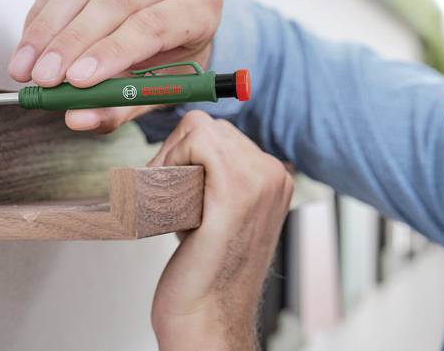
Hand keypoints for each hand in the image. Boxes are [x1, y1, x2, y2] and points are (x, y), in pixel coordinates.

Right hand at [8, 0, 222, 132]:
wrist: (172, 21)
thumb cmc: (168, 60)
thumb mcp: (155, 91)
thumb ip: (119, 107)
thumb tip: (76, 119)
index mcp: (201, 7)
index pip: (153, 25)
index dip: (111, 52)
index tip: (75, 81)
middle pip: (116, 1)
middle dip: (71, 43)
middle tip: (41, 79)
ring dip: (47, 29)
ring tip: (24, 67)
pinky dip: (43, 11)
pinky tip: (31, 42)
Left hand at [147, 111, 292, 349]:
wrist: (208, 317)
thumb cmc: (206, 275)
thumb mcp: (220, 214)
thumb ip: (215, 181)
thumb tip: (188, 153)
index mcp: (275, 178)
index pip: (222, 133)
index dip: (187, 153)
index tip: (174, 182)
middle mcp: (274, 175)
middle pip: (209, 126)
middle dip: (177, 153)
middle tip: (168, 192)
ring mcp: (259, 181)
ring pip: (199, 129)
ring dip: (172, 158)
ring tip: (171, 198)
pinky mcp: (234, 191)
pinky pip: (196, 140)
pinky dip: (170, 160)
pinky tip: (168, 195)